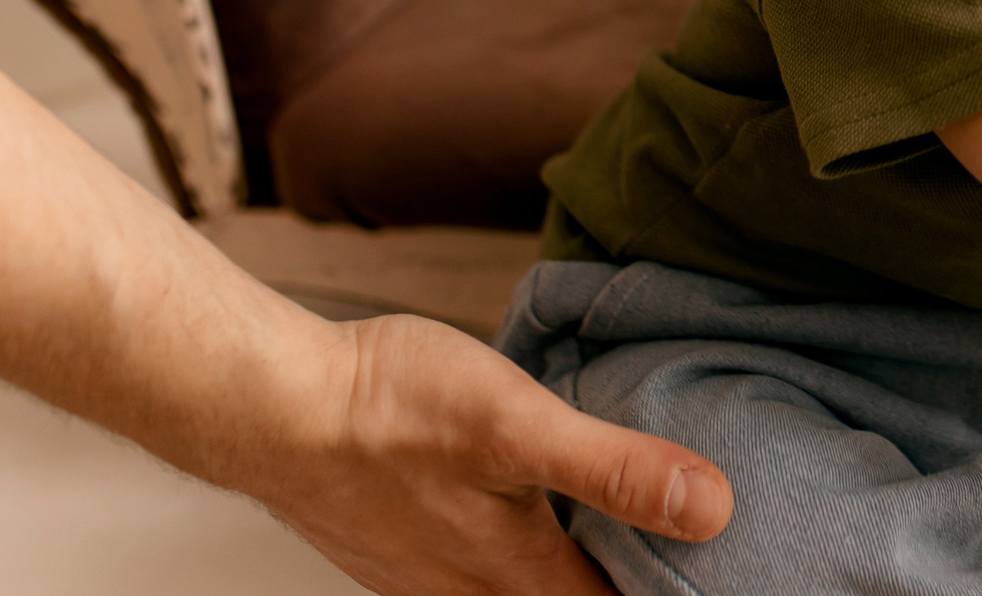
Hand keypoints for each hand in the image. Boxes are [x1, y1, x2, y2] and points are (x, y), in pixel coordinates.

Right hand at [245, 313, 732, 595]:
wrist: (270, 405)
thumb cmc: (388, 408)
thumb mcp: (520, 422)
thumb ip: (614, 468)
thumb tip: (711, 507)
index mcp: (519, 575)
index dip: (661, 593)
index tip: (706, 571)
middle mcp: (471, 593)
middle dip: (610, 582)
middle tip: (663, 551)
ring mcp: (426, 578)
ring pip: (513, 595)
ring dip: (560, 573)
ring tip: (601, 538)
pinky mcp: (395, 549)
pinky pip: (469, 573)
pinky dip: (509, 556)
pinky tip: (516, 514)